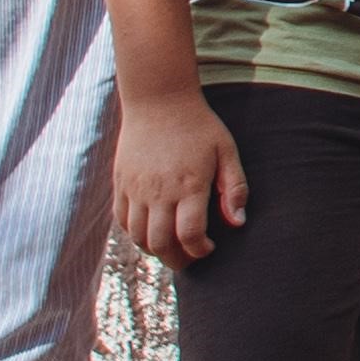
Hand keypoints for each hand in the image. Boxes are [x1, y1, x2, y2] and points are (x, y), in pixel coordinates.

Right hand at [114, 89, 248, 268]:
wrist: (159, 101)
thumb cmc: (199, 126)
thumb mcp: (226, 151)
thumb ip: (234, 187)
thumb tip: (238, 222)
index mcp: (189, 185)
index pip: (189, 234)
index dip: (199, 250)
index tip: (209, 248)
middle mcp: (159, 191)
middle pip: (161, 243)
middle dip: (177, 259)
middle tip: (189, 259)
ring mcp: (136, 189)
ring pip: (138, 237)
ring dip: (155, 250)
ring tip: (171, 247)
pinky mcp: (121, 183)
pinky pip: (122, 221)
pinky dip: (135, 234)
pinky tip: (151, 230)